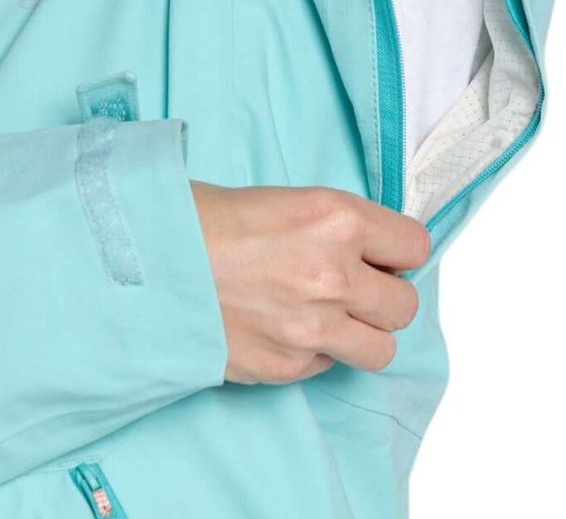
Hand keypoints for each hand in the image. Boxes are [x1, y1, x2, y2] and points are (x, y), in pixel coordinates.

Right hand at [189, 181, 430, 384]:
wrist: (150, 260)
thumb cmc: (212, 219)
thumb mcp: (289, 200)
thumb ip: (339, 227)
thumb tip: (375, 254)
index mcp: (337, 219)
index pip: (415, 245)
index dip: (398, 249)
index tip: (383, 252)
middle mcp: (334, 274)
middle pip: (405, 304)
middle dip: (385, 294)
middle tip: (357, 285)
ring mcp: (313, 327)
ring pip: (382, 348)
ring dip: (363, 332)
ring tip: (331, 316)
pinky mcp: (287, 365)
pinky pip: (330, 365)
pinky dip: (317, 351)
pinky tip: (285, 327)